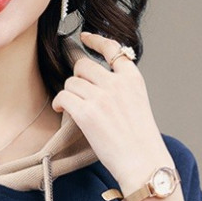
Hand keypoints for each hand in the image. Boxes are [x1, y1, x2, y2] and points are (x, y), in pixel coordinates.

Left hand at [51, 30, 172, 193]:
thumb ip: (121, 90)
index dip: (95, 41)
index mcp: (132, 79)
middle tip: (78, 93)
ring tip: (70, 106)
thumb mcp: (138, 105)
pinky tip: (61, 110)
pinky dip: (59, 102)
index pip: (112, 49)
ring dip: (68, 93)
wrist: (142, 162)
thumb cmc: (140, 142)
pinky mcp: (87, 114)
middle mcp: (116, 84)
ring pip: (72, 82)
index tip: (84, 38)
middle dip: (77, 78)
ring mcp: (101, 98)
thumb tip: (96, 85)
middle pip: (84, 65)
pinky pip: (64, 97)